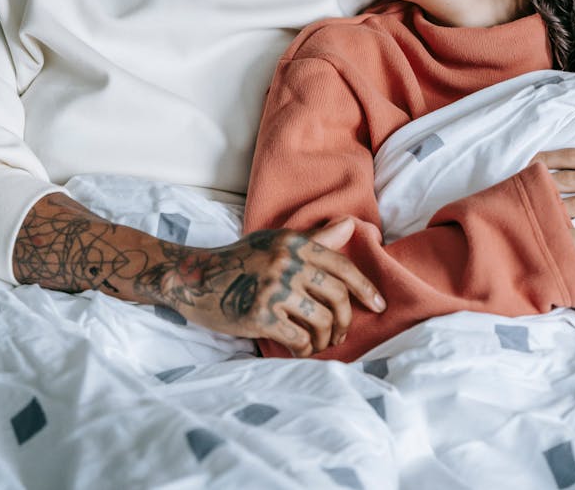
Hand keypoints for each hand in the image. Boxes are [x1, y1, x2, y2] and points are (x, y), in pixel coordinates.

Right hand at [160, 218, 386, 356]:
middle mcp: (286, 261)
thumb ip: (314, 240)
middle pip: (337, 297)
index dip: (366, 289)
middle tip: (341, 334)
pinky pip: (299, 339)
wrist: (194, 277)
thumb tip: (350, 225)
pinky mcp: (259, 314)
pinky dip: (305, 350)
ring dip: (325, 339)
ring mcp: (273, 288)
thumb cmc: (241, 261)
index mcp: (293, 243)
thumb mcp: (276, 243)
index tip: (380, 306)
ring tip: (318, 343)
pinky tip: (300, 350)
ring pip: (322, 321)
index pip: (342, 266)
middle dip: (345, 321)